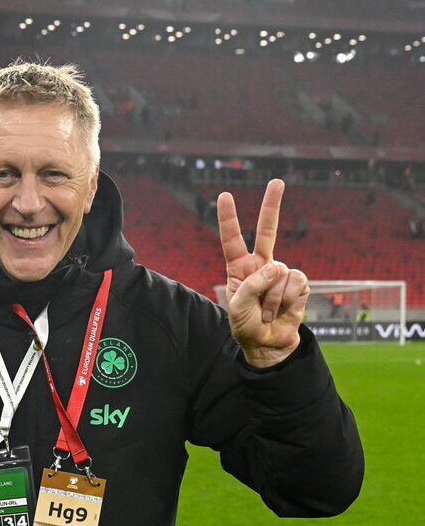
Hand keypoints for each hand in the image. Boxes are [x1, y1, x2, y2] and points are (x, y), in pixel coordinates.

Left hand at [217, 179, 308, 367]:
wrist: (268, 344)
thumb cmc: (246, 326)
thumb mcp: (238, 307)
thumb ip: (252, 285)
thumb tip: (278, 267)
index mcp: (240, 268)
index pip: (233, 239)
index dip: (229, 218)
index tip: (225, 195)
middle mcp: (262, 265)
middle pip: (267, 231)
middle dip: (271, 205)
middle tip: (277, 181)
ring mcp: (281, 273)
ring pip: (279, 273)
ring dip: (272, 298)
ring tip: (268, 311)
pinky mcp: (299, 284)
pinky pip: (295, 283)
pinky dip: (287, 299)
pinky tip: (283, 310)